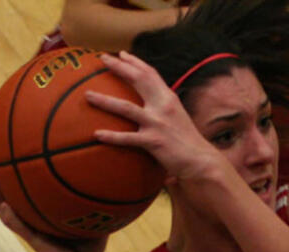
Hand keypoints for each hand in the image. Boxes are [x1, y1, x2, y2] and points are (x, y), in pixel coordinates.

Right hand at [0, 182, 106, 251]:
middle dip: (4, 189)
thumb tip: (110, 187)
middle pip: (14, 205)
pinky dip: (11, 216)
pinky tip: (3, 205)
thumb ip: (98, 207)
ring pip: (9, 215)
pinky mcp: (34, 242)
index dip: (22, 186)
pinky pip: (19, 228)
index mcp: (47, 222)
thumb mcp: (95, 224)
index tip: (17, 167)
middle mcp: (36, 226)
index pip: (32, 201)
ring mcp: (33, 234)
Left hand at [89, 51, 224, 184]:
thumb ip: (164, 109)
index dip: (135, 62)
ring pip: (125, 108)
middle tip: (101, 59)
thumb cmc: (188, 142)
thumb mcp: (178, 118)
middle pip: (138, 80)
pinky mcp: (153, 141)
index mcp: (169, 99)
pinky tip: (96, 135)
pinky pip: (127, 138)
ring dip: (104, 100)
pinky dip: (111, 136)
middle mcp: (163, 106)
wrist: (201, 161)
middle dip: (119, 67)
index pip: (151, 73)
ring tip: (87, 95)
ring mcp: (157, 123)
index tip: (121, 53)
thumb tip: (149, 106)